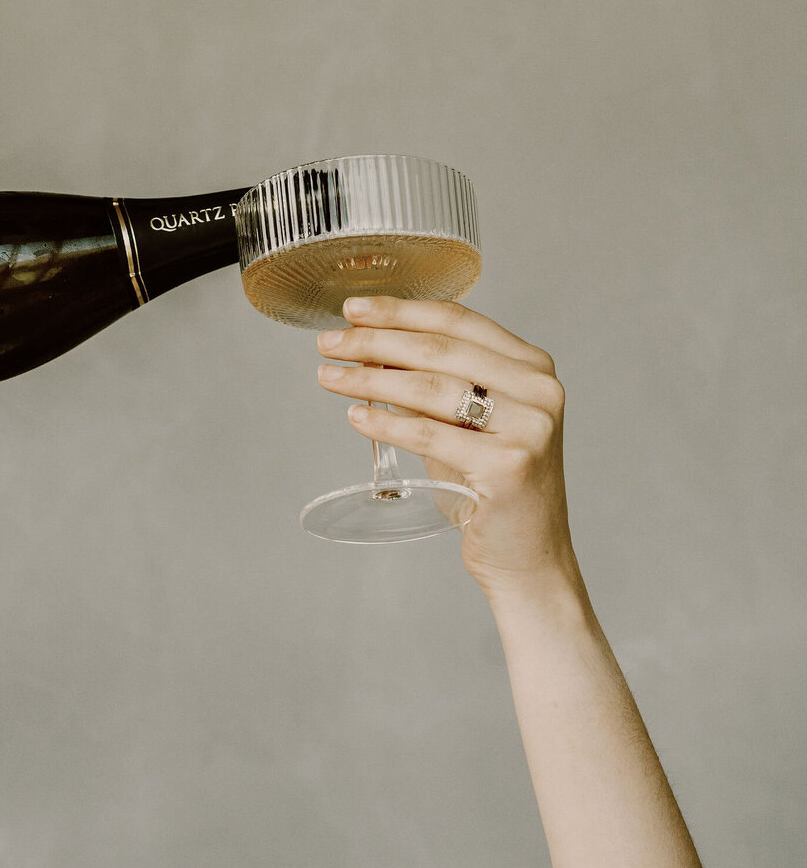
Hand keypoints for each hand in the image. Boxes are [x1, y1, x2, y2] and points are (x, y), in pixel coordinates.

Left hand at [317, 297, 574, 602]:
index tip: (352, 308)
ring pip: (431, 387)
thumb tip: (366, 348)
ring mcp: (529, 427)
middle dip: (375, 340)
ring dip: (370, 379)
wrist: (528, 558)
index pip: (457, 320)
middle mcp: (539, 389)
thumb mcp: (463, 422)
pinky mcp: (510, 466)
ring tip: (329, 376)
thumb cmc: (488, 486)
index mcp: (532, 365)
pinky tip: (355, 416)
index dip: (399, 310)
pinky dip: (387, 422)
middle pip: (439, 349)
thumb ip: (426, 382)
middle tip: (328, 343)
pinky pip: (431, 434)